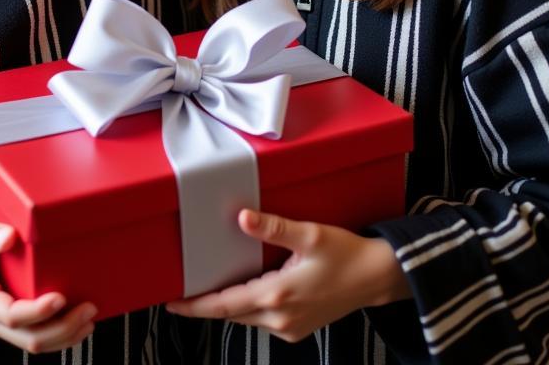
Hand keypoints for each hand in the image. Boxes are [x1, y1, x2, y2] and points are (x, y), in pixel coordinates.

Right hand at [0, 214, 96, 353]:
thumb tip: (9, 237)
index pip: (11, 315)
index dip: (39, 311)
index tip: (62, 297)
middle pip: (27, 337)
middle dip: (62, 328)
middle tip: (90, 308)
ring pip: (31, 342)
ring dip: (62, 335)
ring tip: (89, 318)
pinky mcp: (1, 317)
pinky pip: (29, 333)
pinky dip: (55, 332)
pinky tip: (75, 322)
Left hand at [166, 209, 408, 342]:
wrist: (376, 278)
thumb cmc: (346, 254)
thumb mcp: (310, 235)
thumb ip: (273, 227)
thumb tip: (242, 218)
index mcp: (278, 295)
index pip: (225, 305)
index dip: (196, 305)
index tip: (173, 303)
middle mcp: (281, 318)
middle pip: (232, 314)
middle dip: (207, 305)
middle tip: (183, 293)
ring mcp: (290, 328)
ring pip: (247, 318)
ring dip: (229, 305)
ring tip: (210, 289)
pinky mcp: (297, 329)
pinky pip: (263, 320)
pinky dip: (249, 307)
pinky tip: (246, 290)